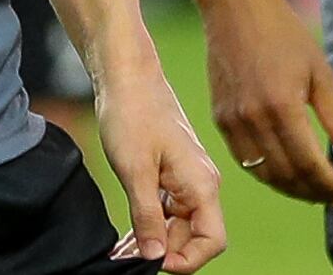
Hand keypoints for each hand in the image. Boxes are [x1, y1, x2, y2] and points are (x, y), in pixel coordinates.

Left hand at [96, 63, 225, 271]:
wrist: (126, 76)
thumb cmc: (133, 114)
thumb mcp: (135, 170)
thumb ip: (147, 217)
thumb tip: (156, 258)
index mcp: (202, 184)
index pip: (212, 241)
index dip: (186, 260)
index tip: (153, 262)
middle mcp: (200, 185)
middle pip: (191, 238)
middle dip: (162, 253)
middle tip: (124, 258)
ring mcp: (185, 181)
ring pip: (176, 227)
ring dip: (152, 242)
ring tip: (120, 251)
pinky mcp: (170, 176)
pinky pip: (165, 212)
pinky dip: (148, 226)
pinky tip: (125, 237)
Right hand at [201, 0, 332, 203]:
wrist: (236, 8)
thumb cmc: (284, 34)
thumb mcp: (320, 73)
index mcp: (282, 106)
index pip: (308, 165)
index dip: (329, 185)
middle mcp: (253, 119)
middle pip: (286, 175)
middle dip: (313, 192)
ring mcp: (232, 121)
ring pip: (263, 174)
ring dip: (290, 189)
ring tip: (313, 188)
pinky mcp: (220, 118)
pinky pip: (244, 160)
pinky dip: (266, 173)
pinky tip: (285, 170)